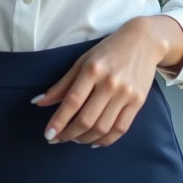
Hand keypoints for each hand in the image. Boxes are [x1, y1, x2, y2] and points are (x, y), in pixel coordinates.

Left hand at [31, 17, 167, 147]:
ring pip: (102, 128)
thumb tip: (38, 102)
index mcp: (92, 70)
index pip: (72, 101)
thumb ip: (62, 84)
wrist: (144, 41)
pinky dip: (106, 140)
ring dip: (85, 139)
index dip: (59, 121)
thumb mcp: (82, 61)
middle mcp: (109, 83)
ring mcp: (125, 94)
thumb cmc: (108, 50)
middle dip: (69, 134)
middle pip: (86, 119)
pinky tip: (94, 141)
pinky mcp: (138, 102)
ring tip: (75, 139)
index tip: (48, 135)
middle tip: (58, 139)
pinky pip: (121, 129)